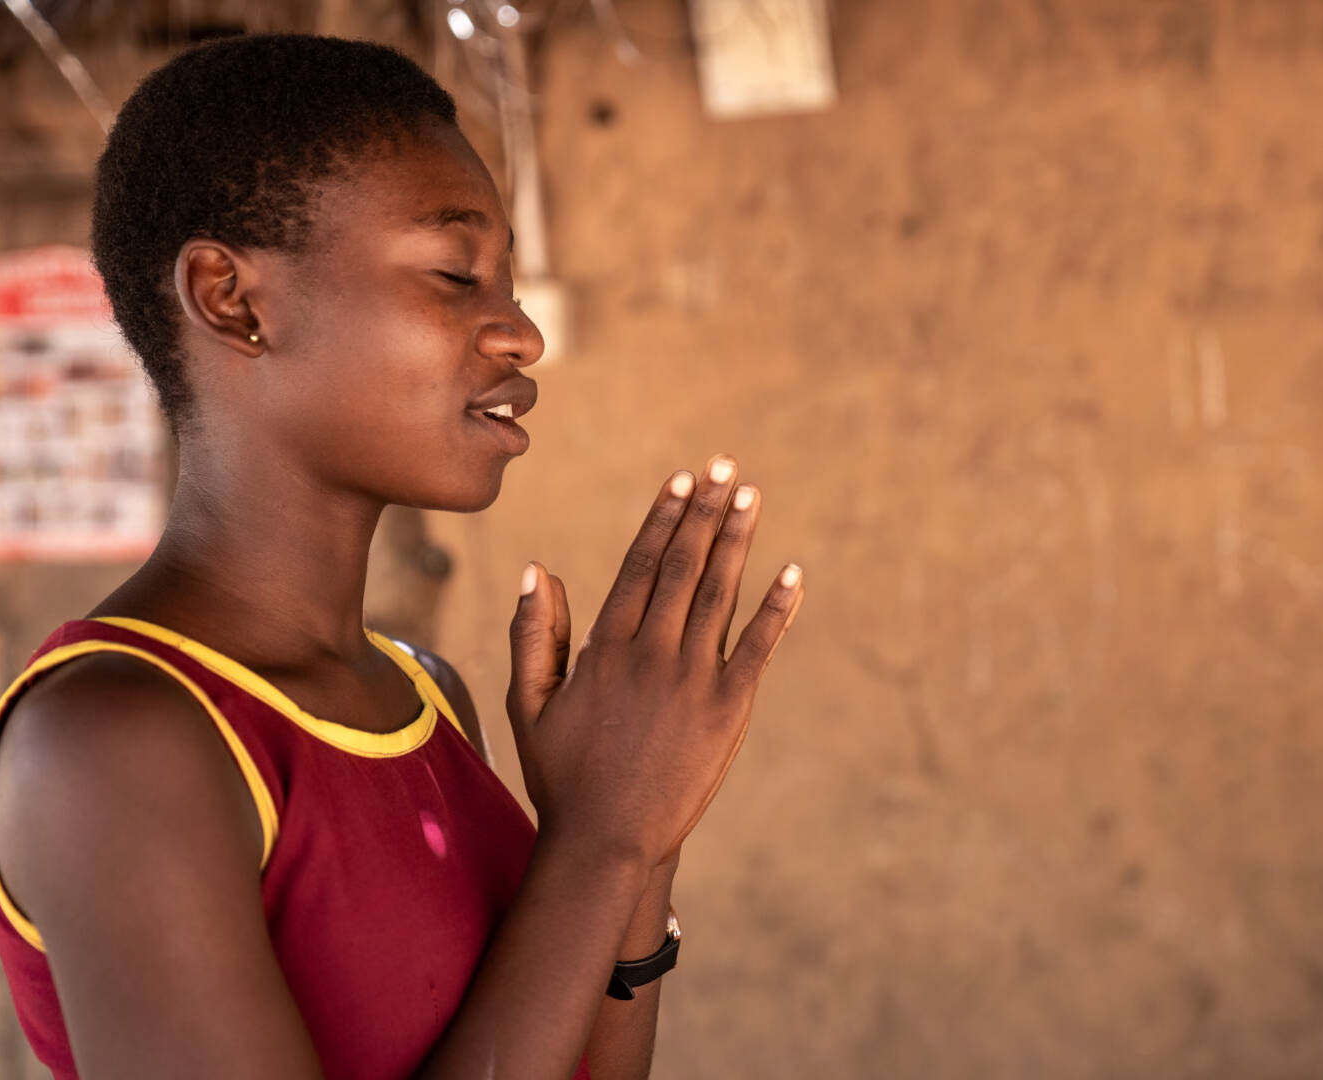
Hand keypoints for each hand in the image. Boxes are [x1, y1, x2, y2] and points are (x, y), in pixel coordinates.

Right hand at [505, 456, 803, 867]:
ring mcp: (692, 680)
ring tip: (749, 495)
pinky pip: (757, 649)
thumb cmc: (562, 775)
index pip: (640, 566)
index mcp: (605, 649)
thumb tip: (537, 569)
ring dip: (736, 541)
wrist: (607, 842)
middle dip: (704, 512)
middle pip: (683, 566)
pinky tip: (793, 572)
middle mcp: (650, 654)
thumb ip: (535, 634)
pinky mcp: (728, 711)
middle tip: (723, 467)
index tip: (680, 481)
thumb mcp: (530, 704)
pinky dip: (776, 609)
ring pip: (718, 595)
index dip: (663, 519)